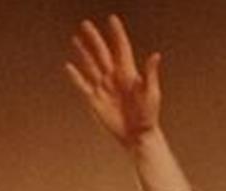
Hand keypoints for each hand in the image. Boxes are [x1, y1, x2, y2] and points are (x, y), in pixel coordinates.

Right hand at [65, 14, 162, 149]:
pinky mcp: (95, 99)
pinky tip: (69, 66)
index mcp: (128, 73)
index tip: (112, 19)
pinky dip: (75, 76)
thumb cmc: (148, 115)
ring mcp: (103, 87)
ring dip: (83, 52)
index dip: (116, 33)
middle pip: (102, 53)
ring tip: (76, 39)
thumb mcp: (151, 93)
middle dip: (94, 38)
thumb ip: (150, 74)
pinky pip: (83, 85)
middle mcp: (114, 77)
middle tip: (86, 24)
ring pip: (91, 65)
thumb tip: (155, 55)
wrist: (138, 135)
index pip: (121, 48)